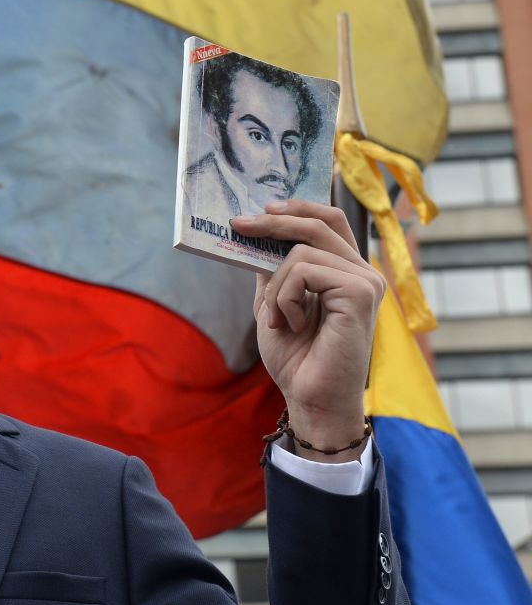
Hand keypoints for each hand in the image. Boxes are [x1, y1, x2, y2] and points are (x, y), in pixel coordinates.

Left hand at [231, 200, 385, 462]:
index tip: (262, 209)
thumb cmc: (296, 357)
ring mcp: (366, 281)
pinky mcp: (360, 292)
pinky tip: (291, 324)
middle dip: (273, 222)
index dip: (298, 207)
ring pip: (302, 250)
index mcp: (346, 272)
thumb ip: (273, 268)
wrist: (309, 397)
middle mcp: (362, 272)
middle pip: (319, 222)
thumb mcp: (273, 302)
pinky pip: (305, 270)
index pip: (329, 221)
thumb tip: (258, 231)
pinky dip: (285, 297)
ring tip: (278, 319)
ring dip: (276, 286)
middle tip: (239, 225)